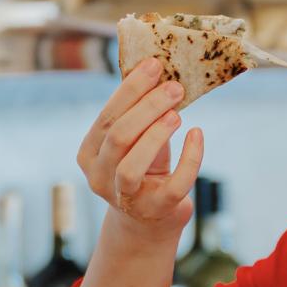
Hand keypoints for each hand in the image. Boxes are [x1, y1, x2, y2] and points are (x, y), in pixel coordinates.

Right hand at [78, 57, 202, 240]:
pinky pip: (174, 184)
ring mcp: (125, 197)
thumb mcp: (134, 140)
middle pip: (118, 136)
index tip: (154, 65)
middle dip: (147, 106)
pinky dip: (189, 158)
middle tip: (174, 86)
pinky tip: (197, 135)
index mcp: (89, 154)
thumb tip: (157, 68)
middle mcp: (99, 177)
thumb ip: (139, 113)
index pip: (106, 117)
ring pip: (131, 165)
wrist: (149, 221)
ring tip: (178, 113)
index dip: (130, 90)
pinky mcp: (156, 210)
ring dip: (156, 134)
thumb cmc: (143, 169)